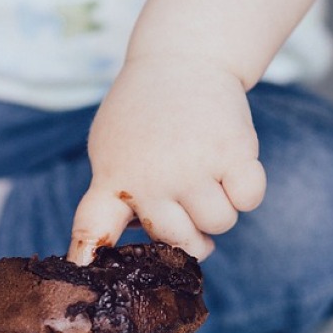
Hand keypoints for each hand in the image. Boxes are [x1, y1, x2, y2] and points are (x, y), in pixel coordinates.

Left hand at [68, 55, 266, 263]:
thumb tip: (121, 245)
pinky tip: (230, 163)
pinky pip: (249, 200)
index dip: (87, 257)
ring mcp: (193, 166)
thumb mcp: (109, 148)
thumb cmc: (143, 113)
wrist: (181, 60)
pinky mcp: (233, 151)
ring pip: (220, 224)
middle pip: (182, 241)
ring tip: (206, 173)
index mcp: (113, 179)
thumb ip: (112, 197)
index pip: (93, 226)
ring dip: (220, 206)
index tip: (82, 272)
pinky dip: (246, 189)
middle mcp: (150, 178)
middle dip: (192, 230)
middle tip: (188, 198)